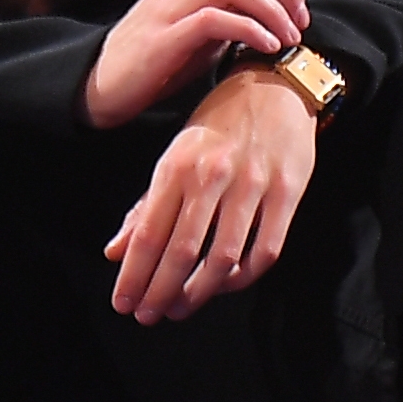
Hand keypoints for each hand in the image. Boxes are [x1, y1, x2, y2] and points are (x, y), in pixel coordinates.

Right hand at [83, 0, 311, 129]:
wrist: (101, 85)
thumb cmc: (155, 60)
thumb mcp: (197, 29)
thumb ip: (229, 14)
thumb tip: (274, 17)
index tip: (299, 12)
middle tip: (300, 22)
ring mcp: (170, 4)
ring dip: (270, 9)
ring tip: (287, 37)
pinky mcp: (165, 35)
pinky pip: (216, 18)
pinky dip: (249, 30)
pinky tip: (265, 47)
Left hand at [105, 66, 317, 321]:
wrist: (275, 84)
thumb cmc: (219, 123)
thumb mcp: (175, 155)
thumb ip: (145, 206)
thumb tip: (115, 252)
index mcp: (177, 165)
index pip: (148, 232)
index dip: (134, 274)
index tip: (124, 303)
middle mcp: (212, 175)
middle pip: (182, 250)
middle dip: (160, 291)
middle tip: (148, 316)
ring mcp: (252, 184)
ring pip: (222, 257)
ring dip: (198, 292)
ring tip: (180, 308)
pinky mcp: (287, 192)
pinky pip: (265, 250)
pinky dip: (244, 277)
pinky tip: (225, 285)